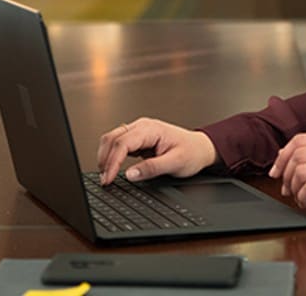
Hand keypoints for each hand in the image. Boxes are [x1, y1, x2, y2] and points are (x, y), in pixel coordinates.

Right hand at [96, 117, 217, 184]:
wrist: (200, 148)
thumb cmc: (192, 152)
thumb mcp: (175, 163)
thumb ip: (152, 168)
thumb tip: (130, 174)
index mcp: (150, 129)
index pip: (122, 143)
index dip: (112, 162)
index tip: (108, 178)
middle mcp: (142, 126)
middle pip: (112, 138)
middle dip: (104, 159)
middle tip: (104, 180)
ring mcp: (138, 131)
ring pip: (112, 139)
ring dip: (105, 156)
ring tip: (106, 175)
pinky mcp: (137, 138)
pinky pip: (118, 143)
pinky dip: (111, 155)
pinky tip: (112, 167)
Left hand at [269, 132, 305, 233]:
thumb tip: (281, 154)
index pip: (301, 139)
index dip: (283, 155)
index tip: (276, 170)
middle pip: (298, 154)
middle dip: (285, 174)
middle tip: (286, 188)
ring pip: (301, 171)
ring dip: (293, 187)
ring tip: (298, 196)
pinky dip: (301, 198)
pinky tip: (305, 202)